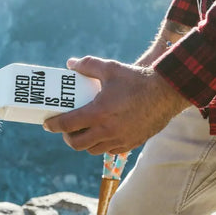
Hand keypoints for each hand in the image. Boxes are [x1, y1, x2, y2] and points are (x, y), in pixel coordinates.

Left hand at [43, 56, 189, 154]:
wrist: (168, 93)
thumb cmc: (137, 80)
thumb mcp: (110, 68)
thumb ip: (88, 65)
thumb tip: (70, 64)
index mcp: (99, 112)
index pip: (68, 124)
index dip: (53, 125)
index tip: (47, 124)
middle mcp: (107, 130)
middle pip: (76, 144)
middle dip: (67, 137)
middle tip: (66, 128)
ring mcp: (120, 139)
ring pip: (92, 150)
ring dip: (83, 142)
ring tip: (83, 131)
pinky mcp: (131, 143)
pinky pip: (109, 150)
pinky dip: (100, 145)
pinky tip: (101, 134)